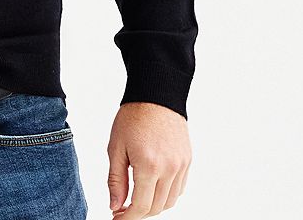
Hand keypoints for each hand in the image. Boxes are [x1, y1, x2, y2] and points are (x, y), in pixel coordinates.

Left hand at [107, 101, 190, 217]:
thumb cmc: (133, 117)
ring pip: (169, 202)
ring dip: (153, 205)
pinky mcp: (187, 161)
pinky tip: (153, 186)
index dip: (128, 217)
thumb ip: (116, 180)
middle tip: (123, 209)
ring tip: (137, 197)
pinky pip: (179, 189)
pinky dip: (166, 194)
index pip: (140, 207)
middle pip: (156, 208)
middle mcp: (169, 169)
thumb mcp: (116, 147)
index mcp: (148, 165)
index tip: (117, 218)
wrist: (156, 95)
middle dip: (139, 213)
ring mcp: (181, 166)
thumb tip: (115, 206)